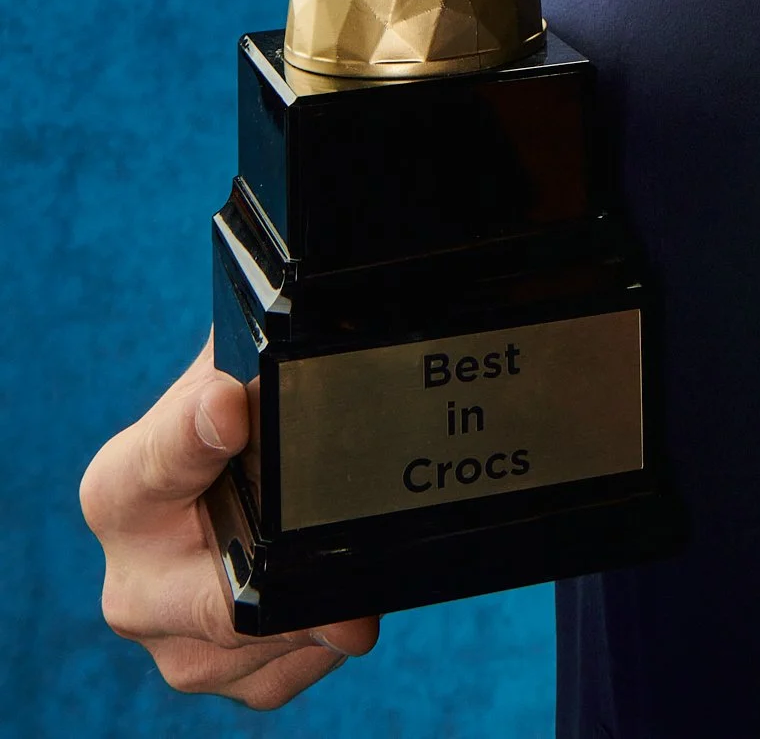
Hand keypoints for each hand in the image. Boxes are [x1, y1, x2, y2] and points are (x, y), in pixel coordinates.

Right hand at [80, 335, 379, 707]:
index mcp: (121, 487)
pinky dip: (319, 644)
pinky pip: (276, 676)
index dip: (197, 433)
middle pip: (213, 601)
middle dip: (287, 588)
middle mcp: (130, 576)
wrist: (234, 475)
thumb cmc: (236, 414)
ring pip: (254, 646)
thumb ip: (256, 367)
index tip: (229, 409)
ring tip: (355, 575)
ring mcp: (165, 638)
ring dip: (316, 614)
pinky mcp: (210, 674)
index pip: (159, 461)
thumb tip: (278, 373)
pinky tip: (337, 602)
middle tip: (353, 600)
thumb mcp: (241, 373)